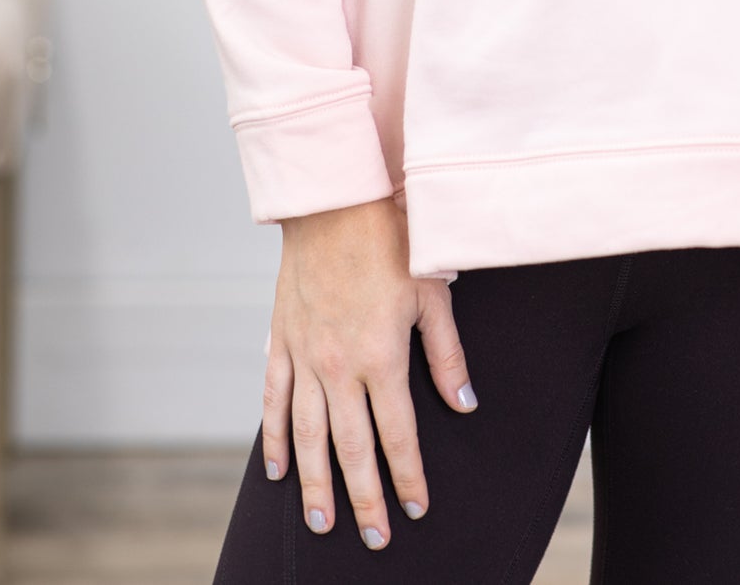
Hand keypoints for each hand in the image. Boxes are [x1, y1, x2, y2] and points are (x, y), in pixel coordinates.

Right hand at [262, 196, 477, 549]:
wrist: (334, 200)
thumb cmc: (391, 238)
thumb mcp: (432, 293)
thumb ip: (446, 355)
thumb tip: (465, 405)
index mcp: (381, 356)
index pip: (398, 434)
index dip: (409, 476)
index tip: (416, 509)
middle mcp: (338, 366)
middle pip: (351, 449)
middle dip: (363, 499)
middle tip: (374, 541)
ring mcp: (305, 356)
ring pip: (308, 436)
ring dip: (316, 482)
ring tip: (322, 522)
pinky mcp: (281, 341)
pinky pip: (274, 401)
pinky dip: (275, 438)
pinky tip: (280, 469)